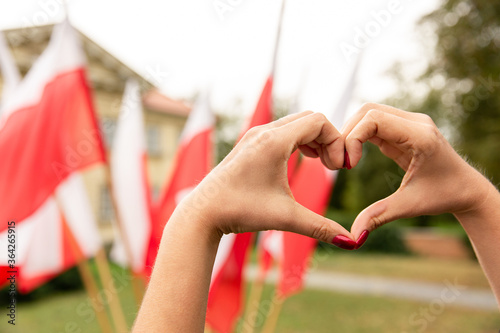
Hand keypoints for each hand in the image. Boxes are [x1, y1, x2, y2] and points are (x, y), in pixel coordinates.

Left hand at [175, 111, 354, 245]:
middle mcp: (264, 131)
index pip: (319, 121)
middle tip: (333, 167)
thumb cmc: (241, 211)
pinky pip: (283, 130)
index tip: (339, 169)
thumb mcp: (286, 218)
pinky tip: (304, 161)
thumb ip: (321, 228)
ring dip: (314, 139)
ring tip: (322, 164)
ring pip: (296, 123)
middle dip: (328, 139)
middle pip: (309, 119)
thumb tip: (353, 243)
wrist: (203, 213)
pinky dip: (299, 140)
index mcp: (274, 141)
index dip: (337, 141)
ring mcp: (255, 135)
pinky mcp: (250, 143)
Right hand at [342, 103, 492, 238]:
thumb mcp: (409, 206)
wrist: (467, 190)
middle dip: (347, 133)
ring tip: (345, 160)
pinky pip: (374, 123)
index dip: (353, 138)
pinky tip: (353, 157)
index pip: (374, 118)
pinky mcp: (403, 128)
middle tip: (340, 162)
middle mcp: (415, 122)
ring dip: (351, 133)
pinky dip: (359, 136)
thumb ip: (378, 216)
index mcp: (420, 135)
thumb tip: (351, 236)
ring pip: (368, 114)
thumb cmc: (444, 196)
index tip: (348, 166)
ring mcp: (409, 122)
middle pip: (367, 110)